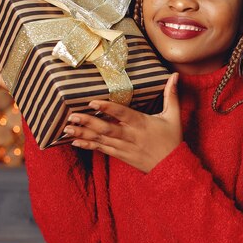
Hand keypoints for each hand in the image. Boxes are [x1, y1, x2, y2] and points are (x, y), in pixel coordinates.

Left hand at [64, 73, 181, 172]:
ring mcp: (124, 147)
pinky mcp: (120, 155)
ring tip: (66, 128)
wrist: (171, 168)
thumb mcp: (174, 116)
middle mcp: (131, 136)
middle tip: (72, 115)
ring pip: (101, 140)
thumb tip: (175, 75)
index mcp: (142, 124)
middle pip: (107, 129)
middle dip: (88, 122)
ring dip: (83, 134)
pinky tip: (74, 142)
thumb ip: (171, 95)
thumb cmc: (172, 140)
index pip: (123, 114)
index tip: (93, 102)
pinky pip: (102, 150)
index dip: (108, 108)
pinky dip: (88, 146)